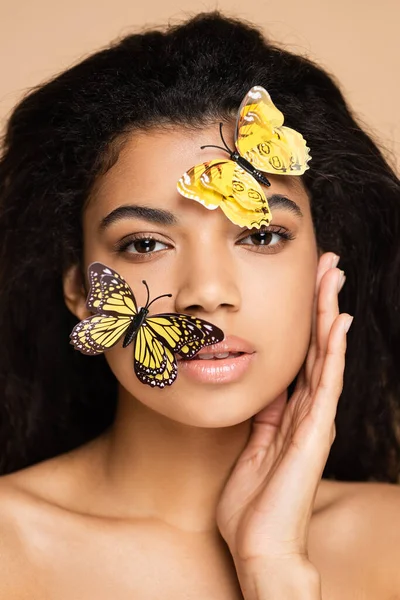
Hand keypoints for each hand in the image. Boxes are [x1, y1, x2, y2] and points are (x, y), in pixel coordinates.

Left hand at [216, 253, 351, 578]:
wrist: (259, 547)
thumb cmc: (251, 506)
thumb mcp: (249, 450)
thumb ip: (261, 421)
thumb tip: (265, 394)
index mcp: (288, 414)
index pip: (300, 357)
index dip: (304, 322)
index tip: (305, 287)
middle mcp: (306, 412)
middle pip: (316, 347)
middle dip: (321, 305)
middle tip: (328, 266)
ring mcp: (313, 420)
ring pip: (324, 356)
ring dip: (329, 316)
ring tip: (335, 279)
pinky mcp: (314, 432)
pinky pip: (325, 384)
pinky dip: (332, 352)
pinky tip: (338, 323)